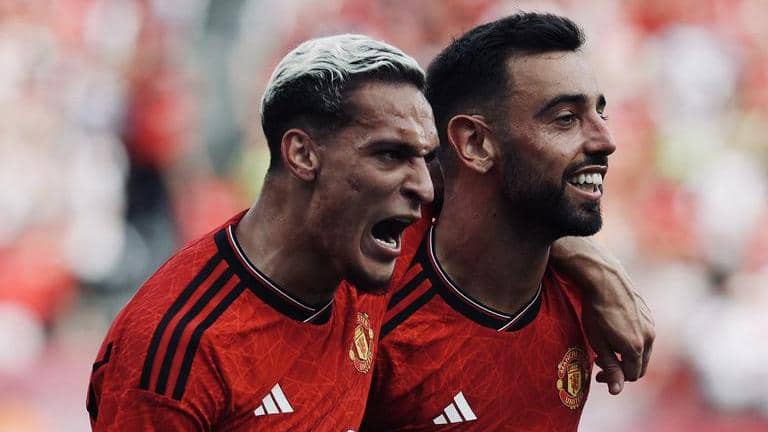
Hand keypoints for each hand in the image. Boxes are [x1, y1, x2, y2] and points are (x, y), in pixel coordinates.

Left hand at [550, 236, 654, 394]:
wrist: (603, 278)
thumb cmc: (595, 310)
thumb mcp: (597, 342)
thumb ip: (610, 367)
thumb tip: (617, 391)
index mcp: (636, 347)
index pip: (630, 375)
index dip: (614, 378)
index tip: (597, 373)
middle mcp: (649, 337)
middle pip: (639, 365)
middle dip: (621, 368)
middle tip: (600, 361)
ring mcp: (651, 325)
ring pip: (643, 350)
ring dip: (626, 354)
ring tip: (607, 345)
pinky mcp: (649, 314)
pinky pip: (643, 335)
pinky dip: (631, 340)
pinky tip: (615, 331)